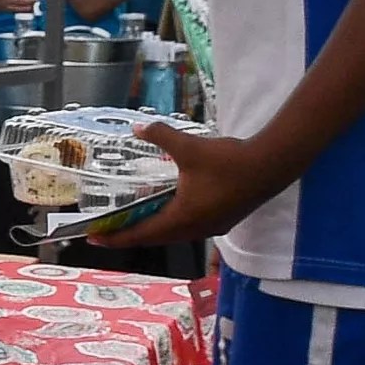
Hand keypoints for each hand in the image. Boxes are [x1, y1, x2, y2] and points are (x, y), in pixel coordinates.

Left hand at [89, 122, 289, 247]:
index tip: (94, 238)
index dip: (116, 237)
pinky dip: (172, 222)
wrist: (270, 166)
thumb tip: (137, 126)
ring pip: (174, 234)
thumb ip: (160, 136)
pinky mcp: (223, 221)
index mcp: (182, 219)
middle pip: (156, 238)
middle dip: (130, 234)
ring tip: (133, 219)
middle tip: (107, 228)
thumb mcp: (188, 147)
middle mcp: (195, 230)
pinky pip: (189, 227)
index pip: (141, 234)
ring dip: (153, 228)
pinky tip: (169, 207)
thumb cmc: (227, 161)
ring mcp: (211, 228)